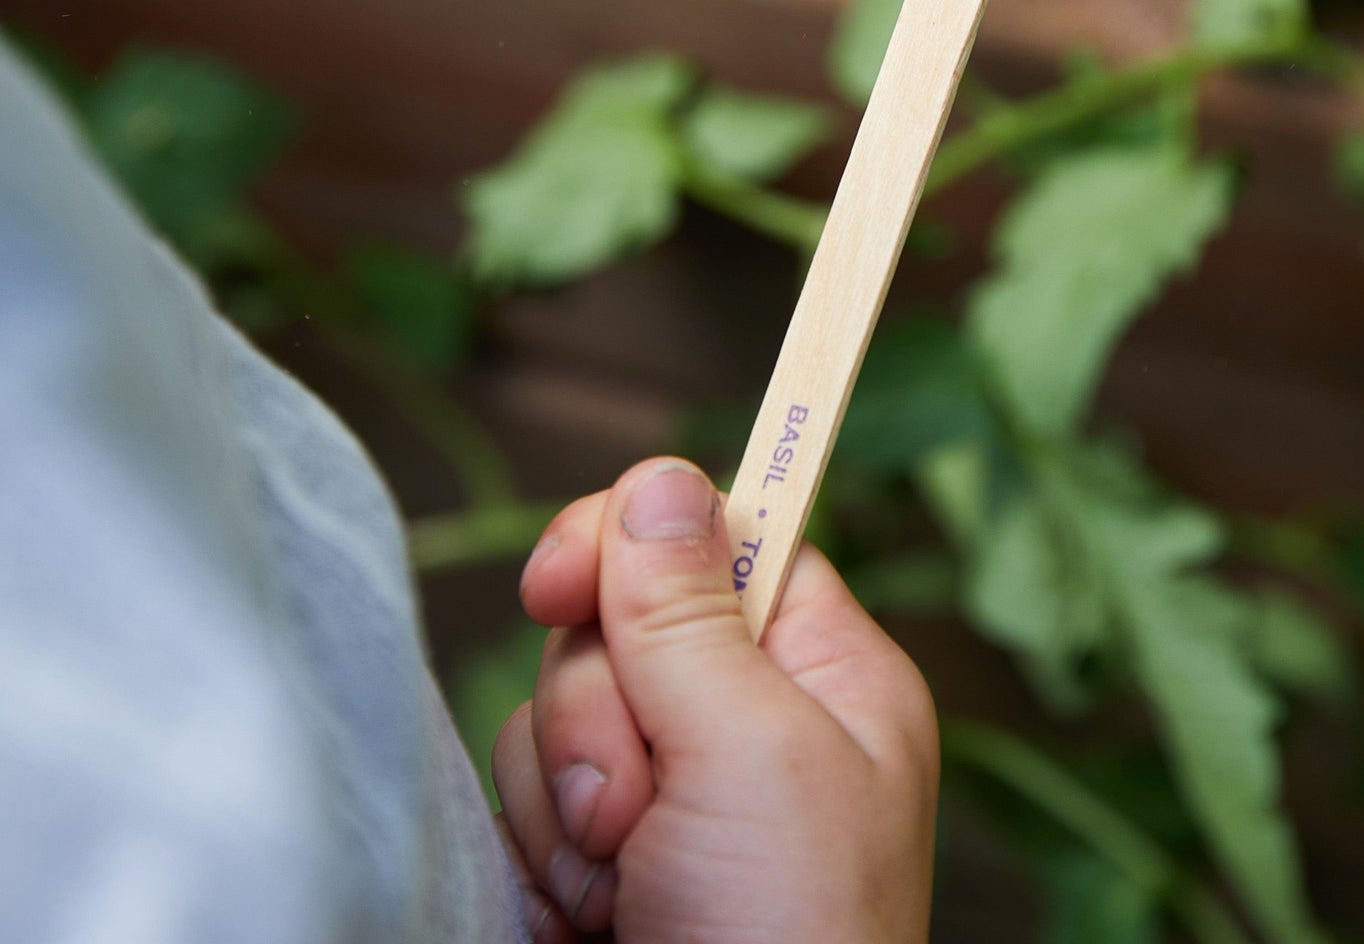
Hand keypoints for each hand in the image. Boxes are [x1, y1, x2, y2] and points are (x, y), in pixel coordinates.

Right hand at [494, 458, 937, 943]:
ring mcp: (675, 798)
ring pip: (557, 715)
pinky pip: (528, 803)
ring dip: (568, 804)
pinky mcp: (606, 864)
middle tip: (641, 806)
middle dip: (600, 715)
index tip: (562, 574)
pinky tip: (589, 920)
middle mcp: (751, 724)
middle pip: (620, 622)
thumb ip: (689, 611)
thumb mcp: (752, 752)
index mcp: (823, 675)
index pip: (723, 538)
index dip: (637, 539)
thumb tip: (661, 477)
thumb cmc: (789, 943)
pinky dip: (542, 864)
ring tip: (626, 885)